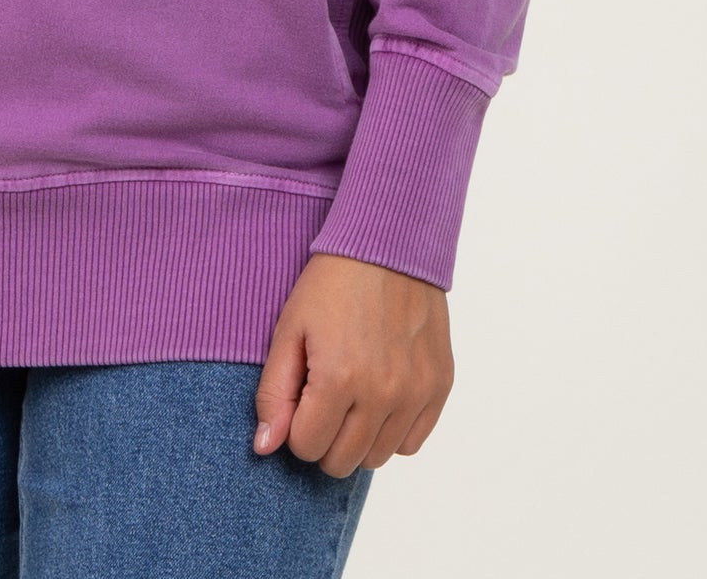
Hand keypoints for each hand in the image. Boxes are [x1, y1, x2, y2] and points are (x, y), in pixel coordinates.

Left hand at [252, 251, 453, 475]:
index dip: (295, 427)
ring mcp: (416, 392)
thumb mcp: (290, 329)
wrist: (388, 245)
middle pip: (342, 462)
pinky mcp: (440, 386)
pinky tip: (379, 397)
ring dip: (357, 438)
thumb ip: (274, 393)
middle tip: (322, 400)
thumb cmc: (332, 284)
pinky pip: (411, 443)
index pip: (307, 447)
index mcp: (340, 379)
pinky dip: (391, 431)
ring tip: (350, 396)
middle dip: (323, 438)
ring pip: (377, 458)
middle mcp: (383, 393)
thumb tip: (266, 447)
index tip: (299, 397)